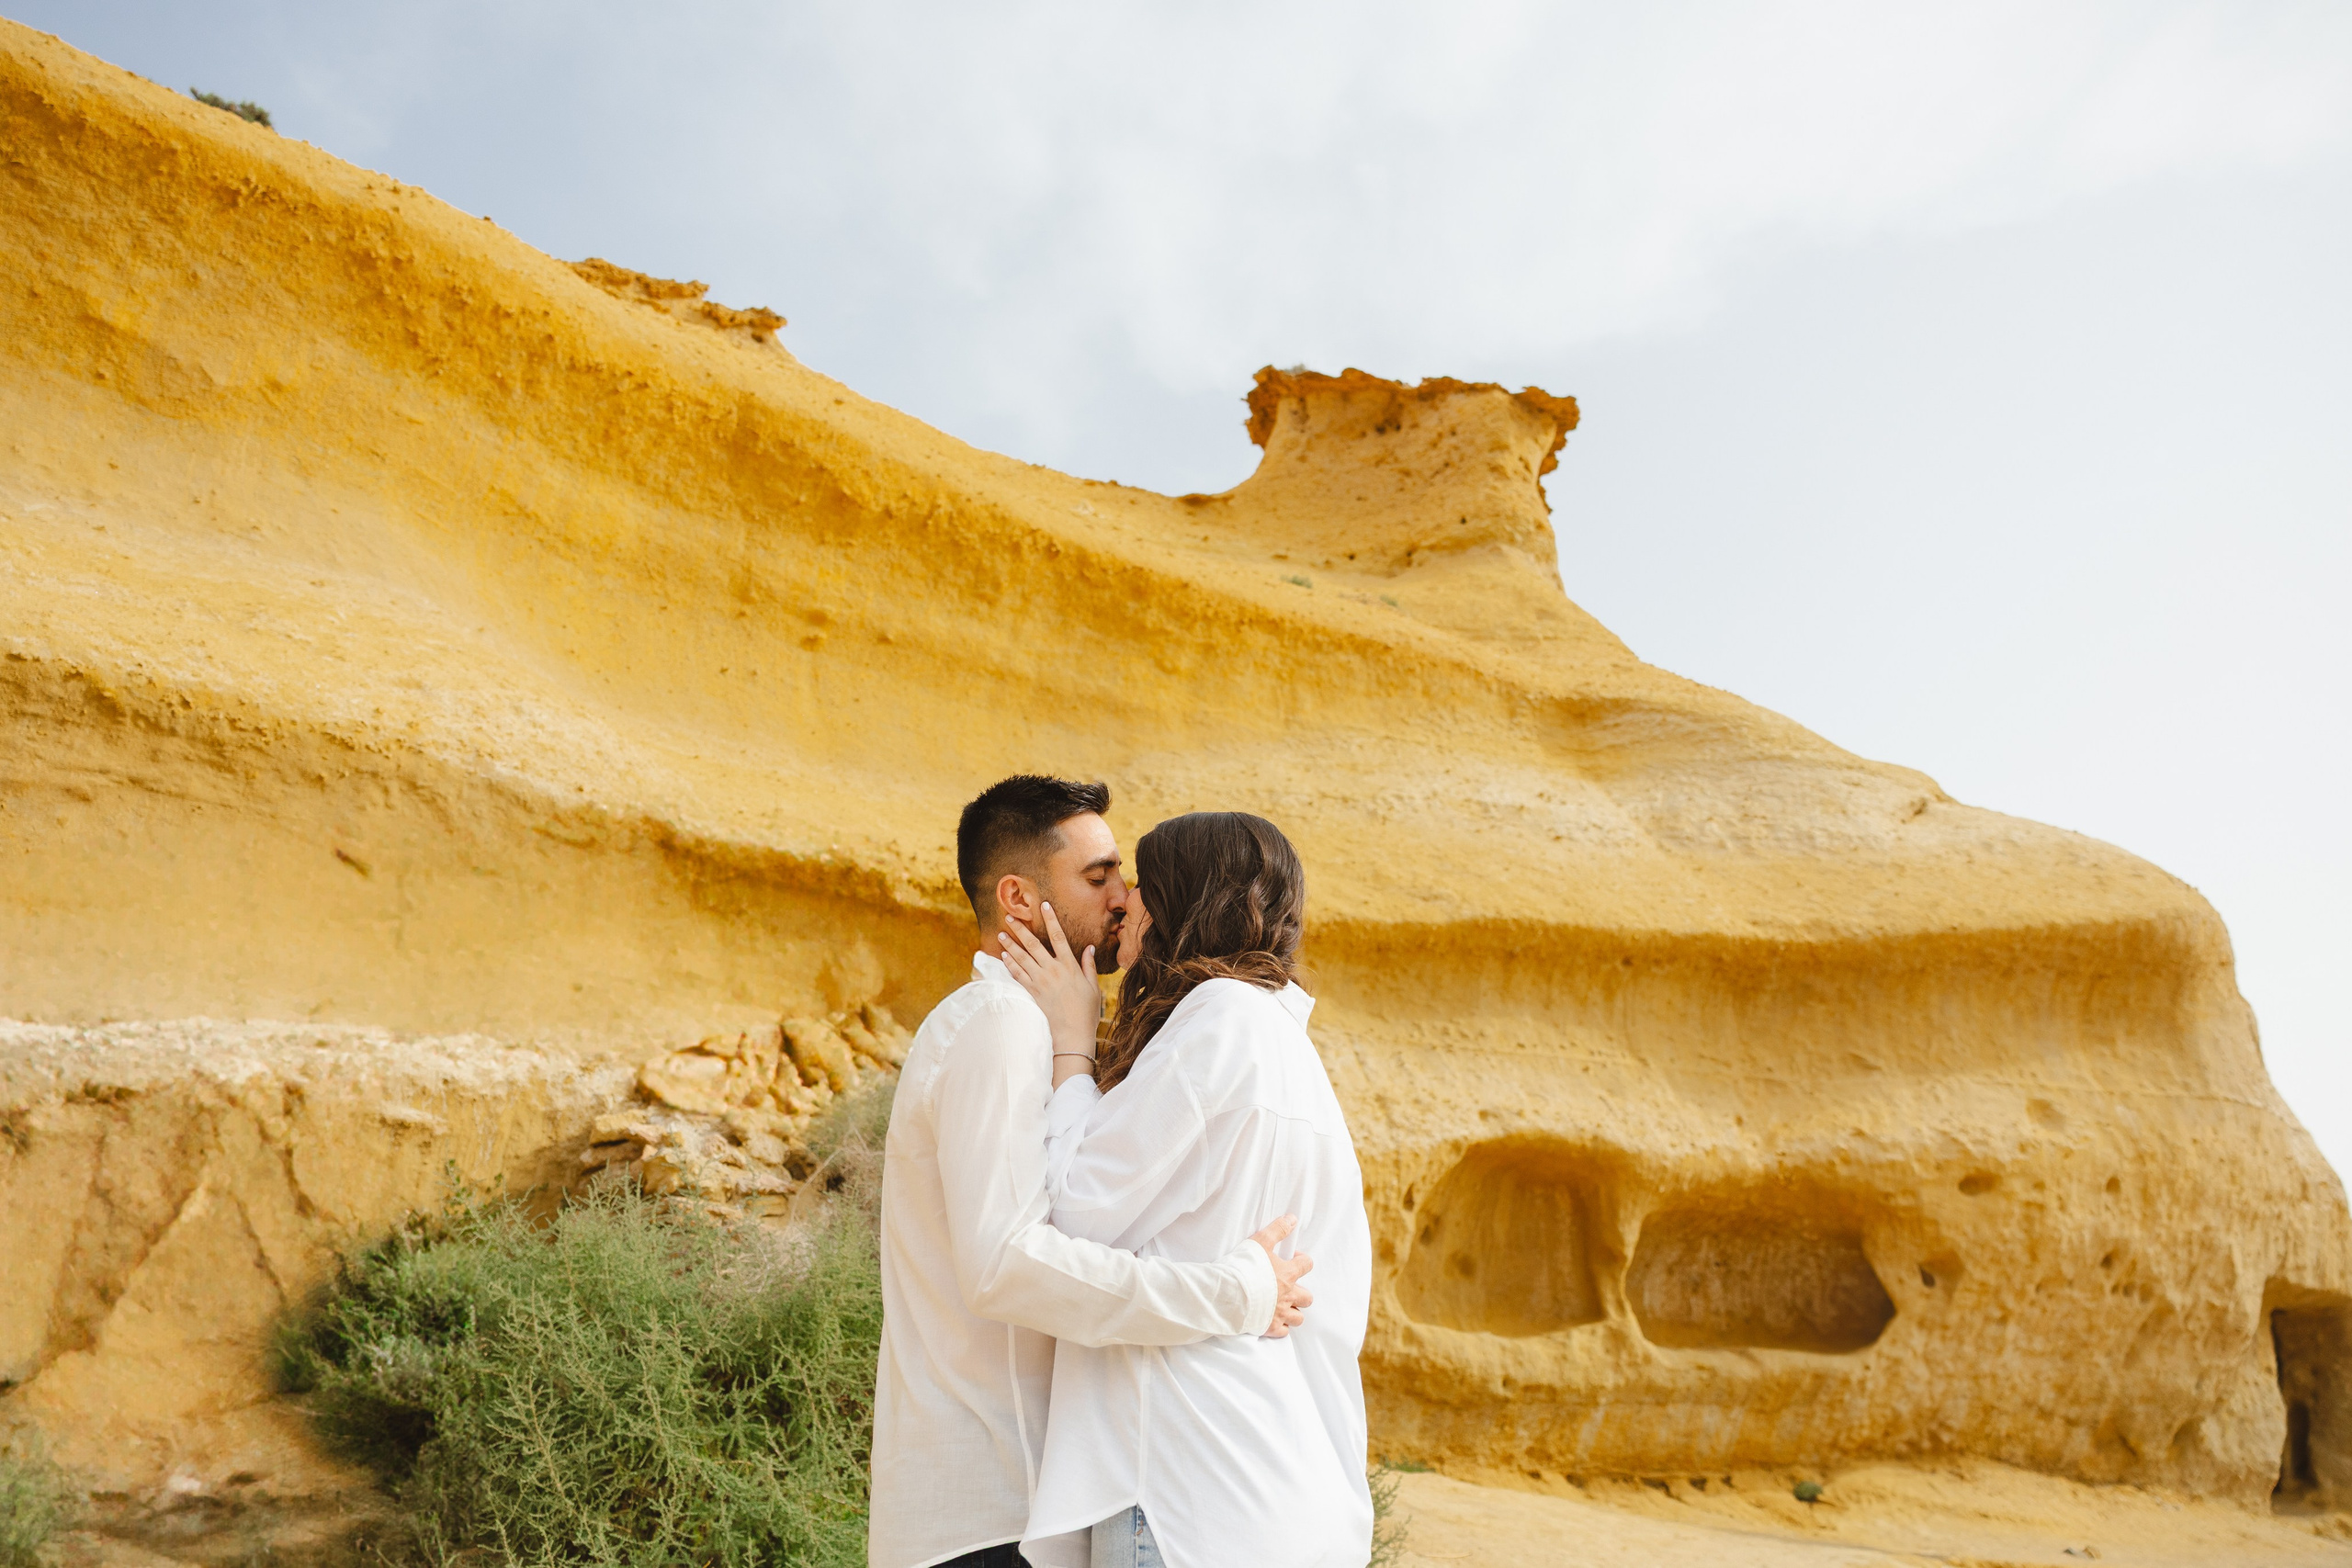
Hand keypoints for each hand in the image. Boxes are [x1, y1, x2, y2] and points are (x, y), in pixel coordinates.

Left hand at [998, 903, 1102, 1085]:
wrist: (1072, 1034)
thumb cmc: (1086, 1011)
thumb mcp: (1092, 986)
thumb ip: (1088, 966)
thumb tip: (1089, 948)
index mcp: (1069, 966)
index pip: (1058, 936)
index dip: (1051, 919)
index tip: (1044, 905)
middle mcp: (1053, 970)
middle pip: (1033, 944)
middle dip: (1020, 929)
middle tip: (1009, 917)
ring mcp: (1041, 981)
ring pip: (1022, 958)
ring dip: (1010, 945)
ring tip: (1001, 934)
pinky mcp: (1033, 992)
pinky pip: (1018, 975)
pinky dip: (1010, 964)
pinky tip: (1004, 956)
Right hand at [1249, 1214, 1314, 1338]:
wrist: (1227, 1294)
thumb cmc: (1242, 1267)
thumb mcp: (1260, 1242)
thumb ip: (1277, 1230)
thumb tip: (1292, 1219)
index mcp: (1288, 1274)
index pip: (1307, 1265)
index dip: (1302, 1260)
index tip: (1291, 1259)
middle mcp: (1288, 1295)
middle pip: (1307, 1297)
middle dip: (1301, 1292)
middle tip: (1288, 1287)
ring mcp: (1280, 1313)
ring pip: (1299, 1317)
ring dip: (1294, 1311)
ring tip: (1283, 1306)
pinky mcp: (1269, 1327)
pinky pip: (1283, 1332)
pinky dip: (1281, 1327)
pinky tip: (1272, 1320)